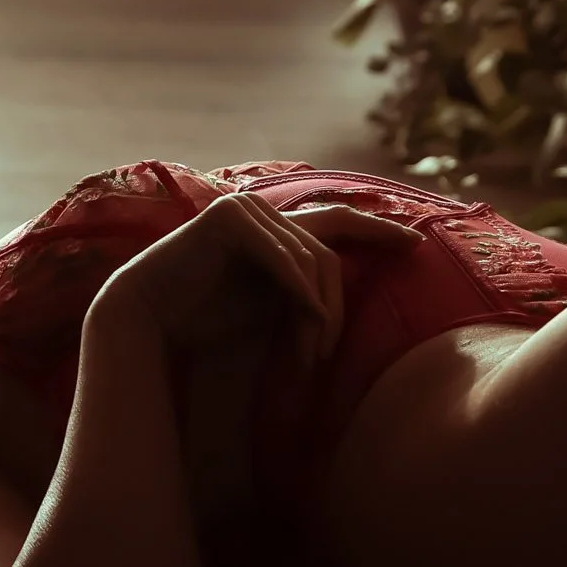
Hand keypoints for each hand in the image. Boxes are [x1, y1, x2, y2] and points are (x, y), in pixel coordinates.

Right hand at [99, 191, 418, 363]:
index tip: (417, 244)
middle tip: (323, 356)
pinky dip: (296, 287)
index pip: (338, 223)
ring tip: (308, 354)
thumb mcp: (269, 311)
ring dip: (316, 310)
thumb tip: (333, 310)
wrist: (149, 319)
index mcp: (276, 231)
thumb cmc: (204, 320)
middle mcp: (266, 213)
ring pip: (312, 259)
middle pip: (329, 255)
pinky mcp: (231, 219)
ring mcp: (248, 210)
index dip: (379, 231)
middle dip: (336, 308)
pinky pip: (283, 255)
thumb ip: (303, 299)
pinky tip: (306, 314)